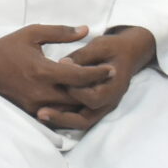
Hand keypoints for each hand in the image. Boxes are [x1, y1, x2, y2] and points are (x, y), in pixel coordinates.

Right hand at [0, 24, 105, 121]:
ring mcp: (36, 104)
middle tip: (109, 83)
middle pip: (79, 97)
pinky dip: (69, 108)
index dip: (99, 73)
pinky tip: (77, 100)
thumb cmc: (7, 47)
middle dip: (95, 89)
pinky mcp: (30, 110)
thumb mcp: (32, 33)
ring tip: (97, 91)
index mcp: (43, 71)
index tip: (111, 69)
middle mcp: (41, 91)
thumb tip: (86, 30)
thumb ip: (60, 32)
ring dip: (83, 100)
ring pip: (70, 108)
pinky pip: (57, 113)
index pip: (80, 77)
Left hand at [37, 27, 157, 132]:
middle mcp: (108, 101)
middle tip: (40, 113)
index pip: (93, 98)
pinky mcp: (92, 107)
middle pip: (85, 118)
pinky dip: (62, 117)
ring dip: (60, 120)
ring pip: (80, 122)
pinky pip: (77, 118)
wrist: (128, 53)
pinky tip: (43, 112)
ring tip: (39, 115)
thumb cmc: (113, 48)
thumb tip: (62, 63)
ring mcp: (101, 107)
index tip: (58, 81)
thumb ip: (82, 56)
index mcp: (114, 86)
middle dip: (62, 116)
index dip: (75, 90)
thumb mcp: (100, 46)